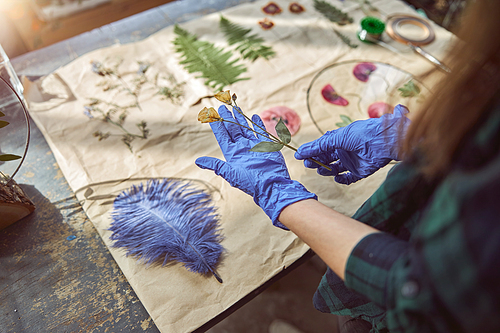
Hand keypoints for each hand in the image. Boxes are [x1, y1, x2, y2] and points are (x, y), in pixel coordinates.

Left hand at [196, 105, 316, 229]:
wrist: (272, 185)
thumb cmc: (250, 182)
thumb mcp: (230, 173)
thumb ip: (215, 165)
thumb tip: (197, 161)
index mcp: (232, 154)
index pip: (222, 136)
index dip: (217, 125)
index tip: (211, 114)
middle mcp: (242, 148)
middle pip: (233, 130)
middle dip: (228, 118)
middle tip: (222, 107)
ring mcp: (254, 146)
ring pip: (246, 129)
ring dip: (240, 119)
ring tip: (236, 108)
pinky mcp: (267, 146)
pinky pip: (261, 132)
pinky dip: (257, 124)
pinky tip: (253, 116)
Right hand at [295, 104, 410, 183]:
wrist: (383, 142)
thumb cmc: (361, 134)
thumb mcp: (336, 138)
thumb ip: (318, 146)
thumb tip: (300, 152)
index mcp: (339, 140)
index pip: (322, 148)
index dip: (312, 152)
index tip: (301, 157)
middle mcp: (345, 151)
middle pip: (326, 159)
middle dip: (317, 162)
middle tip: (310, 164)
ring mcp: (352, 162)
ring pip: (335, 169)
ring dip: (327, 170)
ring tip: (322, 170)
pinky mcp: (360, 171)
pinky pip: (348, 178)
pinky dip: (341, 179)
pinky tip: (337, 177)